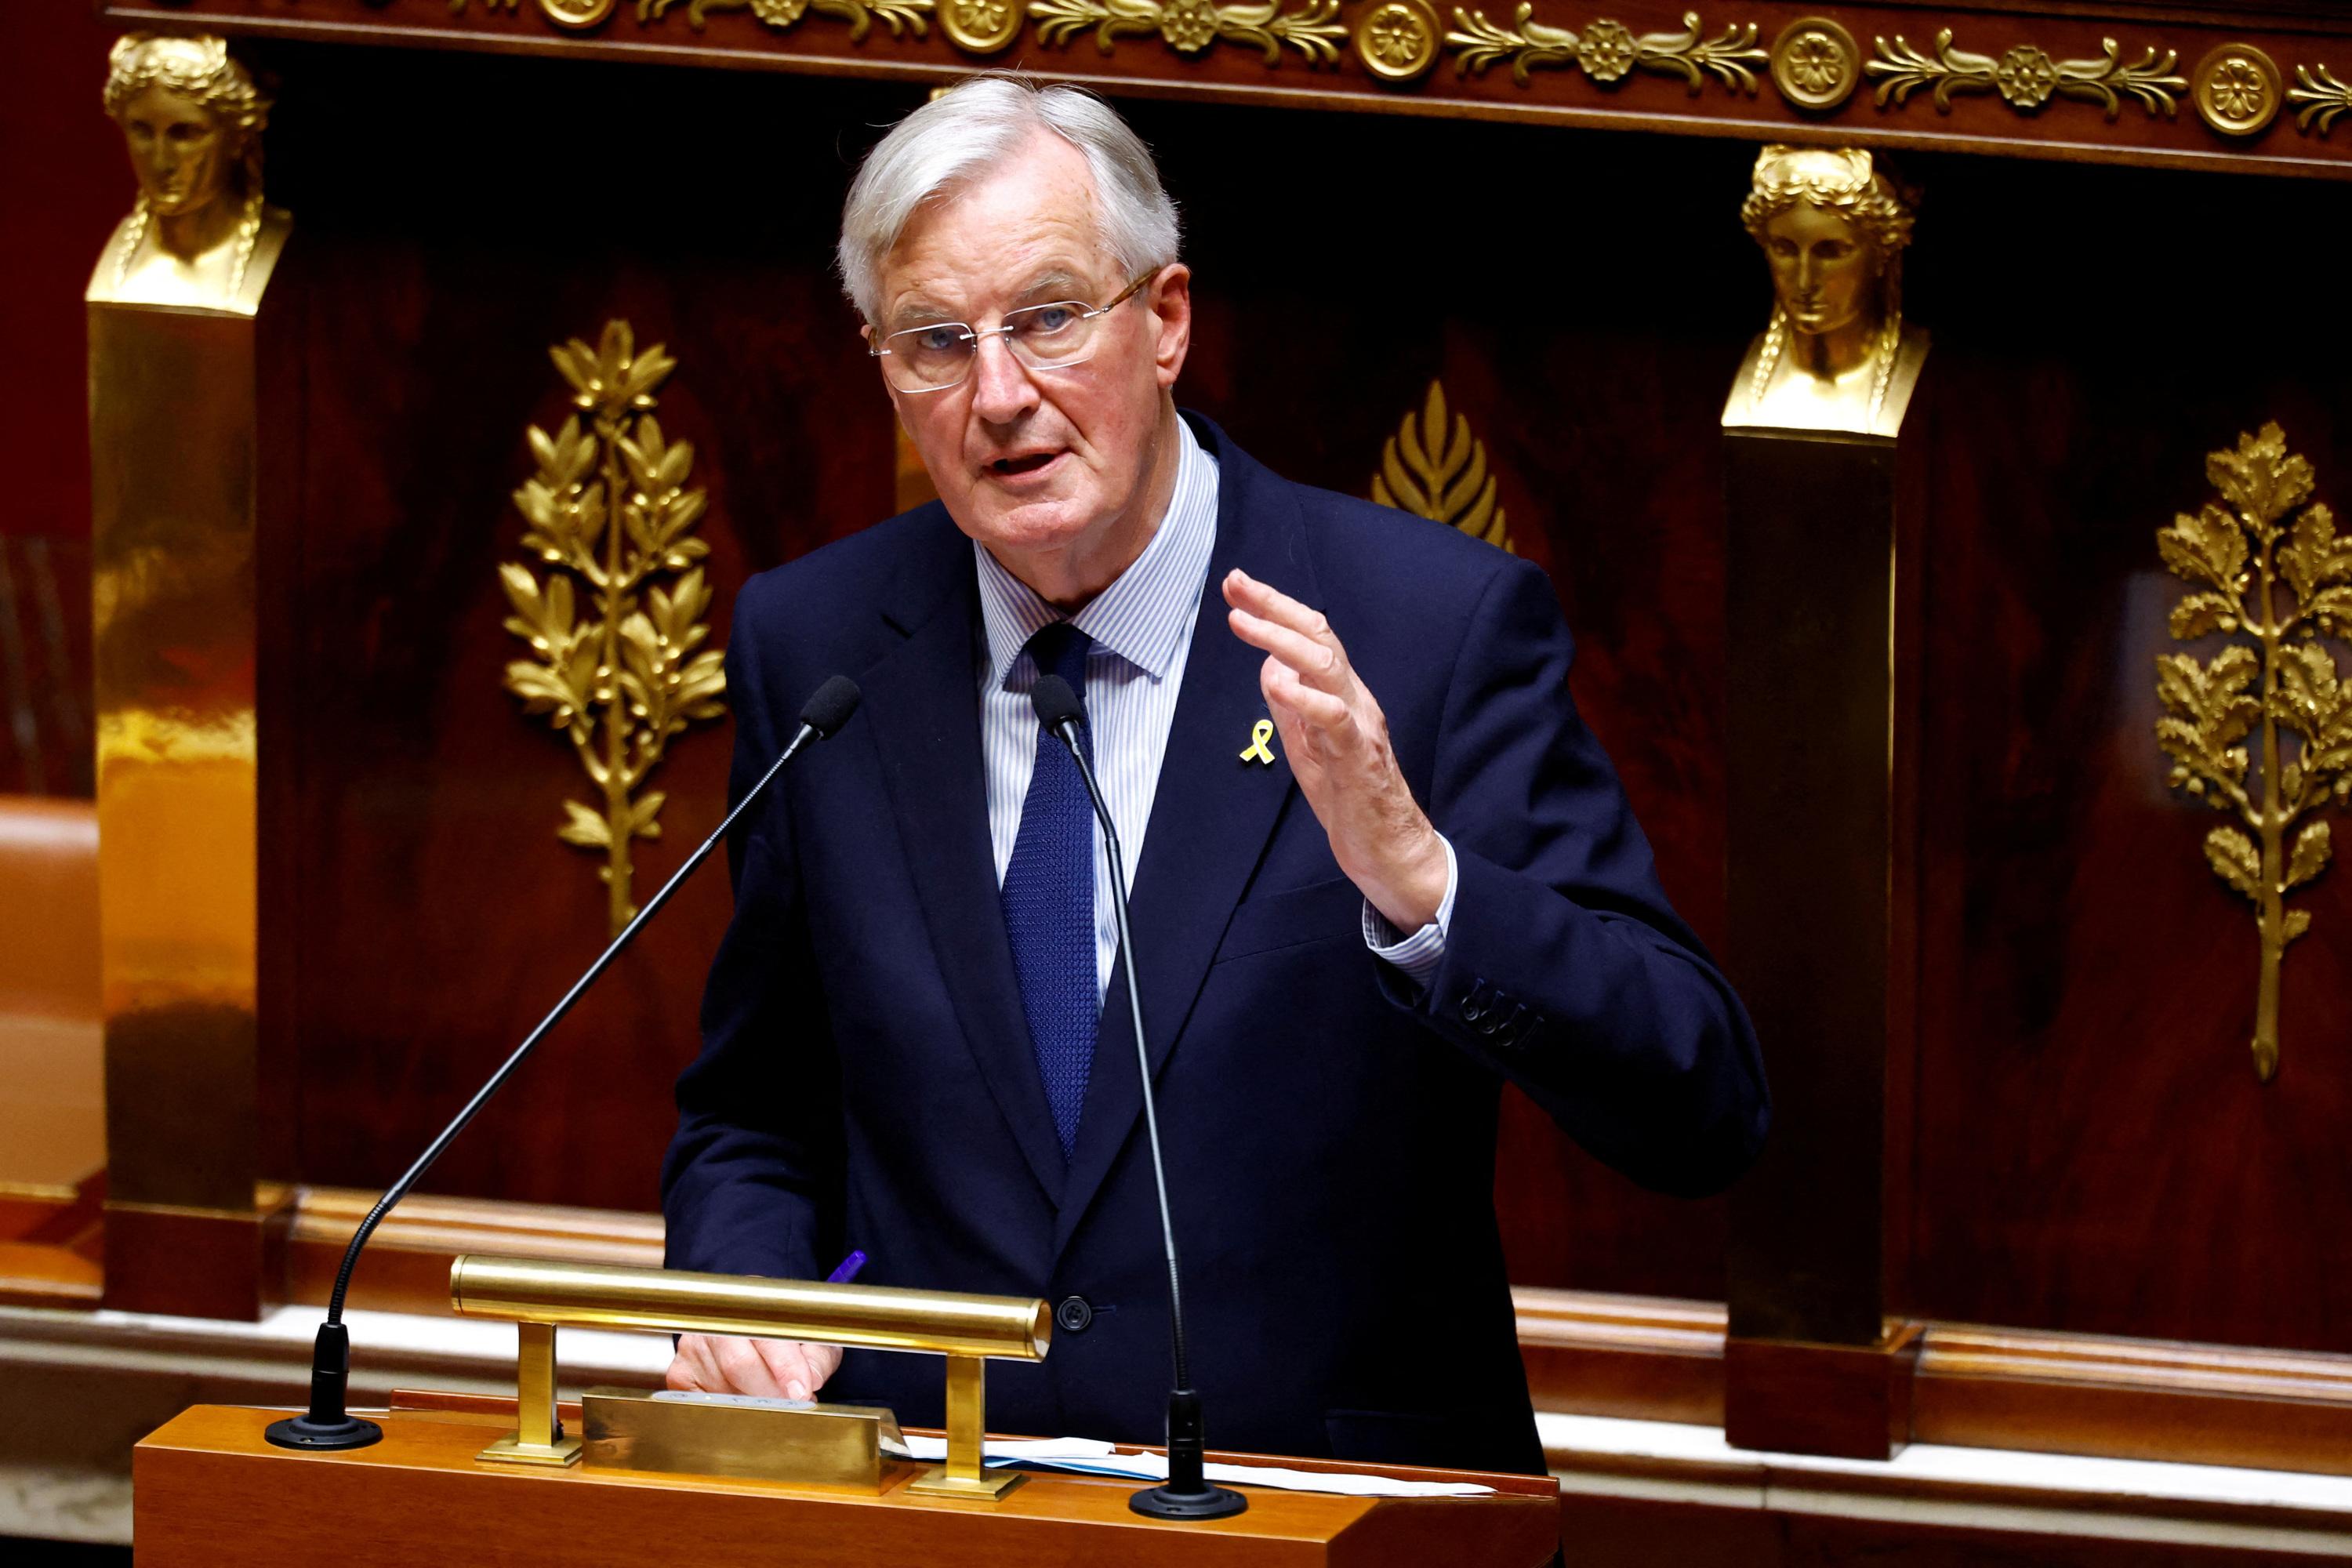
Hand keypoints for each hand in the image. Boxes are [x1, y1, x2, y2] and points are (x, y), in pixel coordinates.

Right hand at [666, 1334, 841, 1400]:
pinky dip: (728, 1411)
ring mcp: (693, 1348)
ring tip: (768, 1399)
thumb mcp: (811, 1339)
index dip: (785, 1367)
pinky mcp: (680, 1375)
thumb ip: (817, 1358)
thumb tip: (811, 1381)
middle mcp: (717, 1321)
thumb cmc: (781, 1335)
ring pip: (722, 1389)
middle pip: (739, 1365)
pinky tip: (742, 1401)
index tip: (801, 1391)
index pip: (767, 1336)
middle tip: (790, 1406)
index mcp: (753, 1304)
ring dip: (751, 1404)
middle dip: (770, 1393)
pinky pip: (704, 1404)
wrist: (747, 1329)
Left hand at [1223, 567, 1447, 931]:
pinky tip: (1278, 682)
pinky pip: (1335, 719)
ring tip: (1244, 623)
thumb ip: (1290, 706)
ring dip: (1281, 640)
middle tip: (1235, 583)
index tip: (1237, 586)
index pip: (1311, 637)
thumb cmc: (1349, 796)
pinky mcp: (1358, 758)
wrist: (1387, 848)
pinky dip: (1306, 697)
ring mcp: (1359, 726)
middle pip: (1319, 636)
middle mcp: (1355, 699)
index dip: (1275, 607)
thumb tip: (1268, 667)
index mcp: (1342, 694)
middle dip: (1274, 606)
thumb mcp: (1306, 744)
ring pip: (1328, 666)